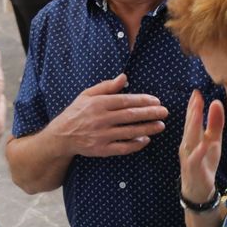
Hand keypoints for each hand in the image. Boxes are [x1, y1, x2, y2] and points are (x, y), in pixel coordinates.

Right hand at [47, 73, 166, 157]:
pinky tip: (145, 140)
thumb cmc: (76, 112)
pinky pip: (122, 147)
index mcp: (98, 103)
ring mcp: (101, 135)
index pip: (125, 101)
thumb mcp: (87, 94)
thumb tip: (124, 77)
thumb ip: (106, 86)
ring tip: (160, 125)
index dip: (142, 100)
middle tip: (165, 112)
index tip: (156, 101)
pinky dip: (135, 144)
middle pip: (130, 116)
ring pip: (129, 132)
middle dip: (149, 114)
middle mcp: (101, 119)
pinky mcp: (101, 149)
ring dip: (147, 129)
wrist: (61, 136)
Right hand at [179, 90, 223, 203]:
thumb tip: (216, 102)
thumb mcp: (213, 141)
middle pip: (190, 125)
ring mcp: (189, 156)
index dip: (194, 105)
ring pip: (190, 139)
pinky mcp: (194, 169)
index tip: (197, 91)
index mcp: (192, 137)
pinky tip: (204, 144)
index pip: (192, 118)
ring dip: (193, 125)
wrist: (198, 189)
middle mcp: (188, 144)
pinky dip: (199, 151)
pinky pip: (196, 159)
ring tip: (198, 112)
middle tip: (196, 96)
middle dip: (193, 111)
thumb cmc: (205, 162)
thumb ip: (215, 123)